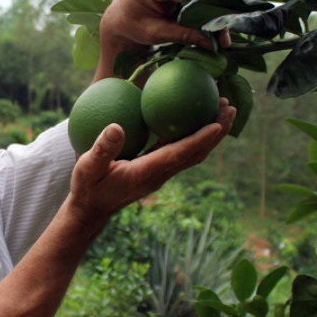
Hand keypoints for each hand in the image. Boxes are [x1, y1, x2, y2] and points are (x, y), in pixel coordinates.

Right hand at [67, 99, 235, 227]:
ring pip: (194, 152)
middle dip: (216, 131)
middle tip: (230, 106)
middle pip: (197, 153)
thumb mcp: (87, 168)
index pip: (179, 154)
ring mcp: (161, 173)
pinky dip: (195, 133)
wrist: (91, 209)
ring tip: (222, 107)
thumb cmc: (88, 188)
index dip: (200, 139)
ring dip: (211, 132)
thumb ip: (101, 150)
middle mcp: (160, 174)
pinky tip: (193, 114)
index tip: (218, 123)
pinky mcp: (157, 168)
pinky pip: (182, 150)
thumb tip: (117, 126)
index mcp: (146, 173)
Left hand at [95, 0, 231, 80]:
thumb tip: (211, 42)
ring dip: (213, 13)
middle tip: (225, 38)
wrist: (121, 17)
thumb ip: (183, 34)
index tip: (220, 31)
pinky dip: (206, 12)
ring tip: (223, 36)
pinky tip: (215, 28)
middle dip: (215, 14)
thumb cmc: (132, 25)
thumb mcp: (156, 33)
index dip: (207, 12)